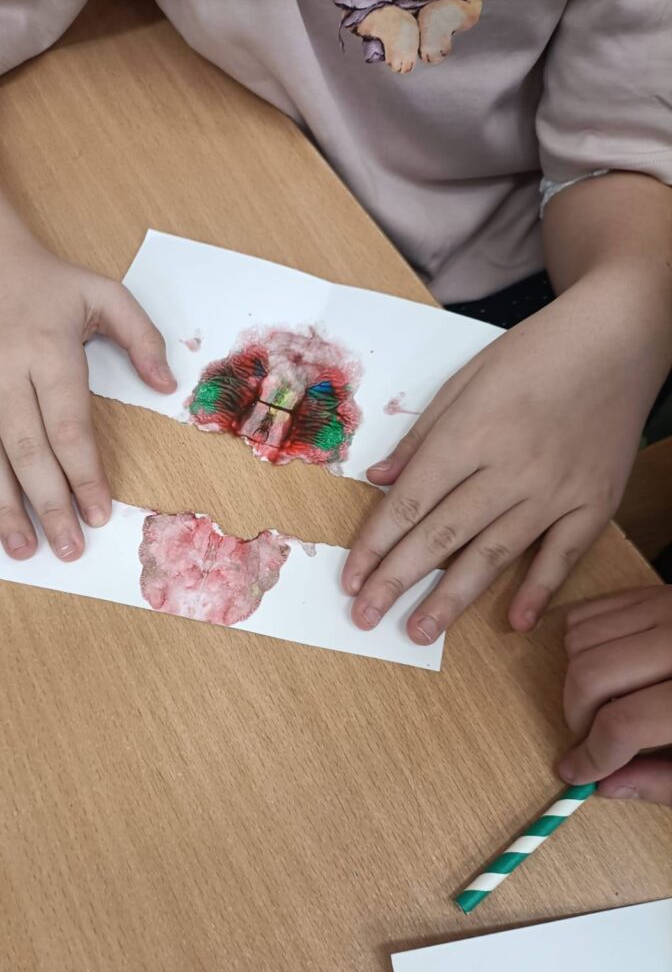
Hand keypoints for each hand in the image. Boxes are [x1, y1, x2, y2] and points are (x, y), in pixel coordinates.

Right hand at [0, 239, 174, 559]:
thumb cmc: (41, 277)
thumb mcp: (101, 292)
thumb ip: (141, 336)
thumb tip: (167, 386)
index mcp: (47, 349)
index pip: (69, 427)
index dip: (85, 475)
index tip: (99, 513)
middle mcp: (0, 368)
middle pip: (27, 450)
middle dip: (50, 505)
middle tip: (67, 549)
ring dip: (0, 505)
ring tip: (21, 547)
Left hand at [341, 282, 669, 641]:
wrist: (619, 339)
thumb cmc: (536, 352)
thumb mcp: (466, 379)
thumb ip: (421, 435)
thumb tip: (377, 480)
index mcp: (470, 434)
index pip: (410, 502)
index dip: (375, 544)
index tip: (351, 577)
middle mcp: (509, 468)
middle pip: (442, 534)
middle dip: (397, 579)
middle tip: (364, 616)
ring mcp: (555, 490)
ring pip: (494, 554)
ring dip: (452, 598)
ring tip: (419, 632)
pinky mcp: (595, 502)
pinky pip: (563, 554)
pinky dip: (540, 589)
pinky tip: (516, 622)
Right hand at [559, 586, 671, 807]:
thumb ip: (667, 781)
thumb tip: (605, 785)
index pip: (623, 724)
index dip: (592, 756)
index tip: (576, 772)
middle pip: (591, 676)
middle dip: (577, 718)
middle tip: (591, 742)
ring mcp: (671, 607)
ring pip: (582, 640)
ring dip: (577, 680)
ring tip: (602, 706)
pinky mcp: (660, 591)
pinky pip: (593, 611)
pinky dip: (582, 644)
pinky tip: (607, 672)